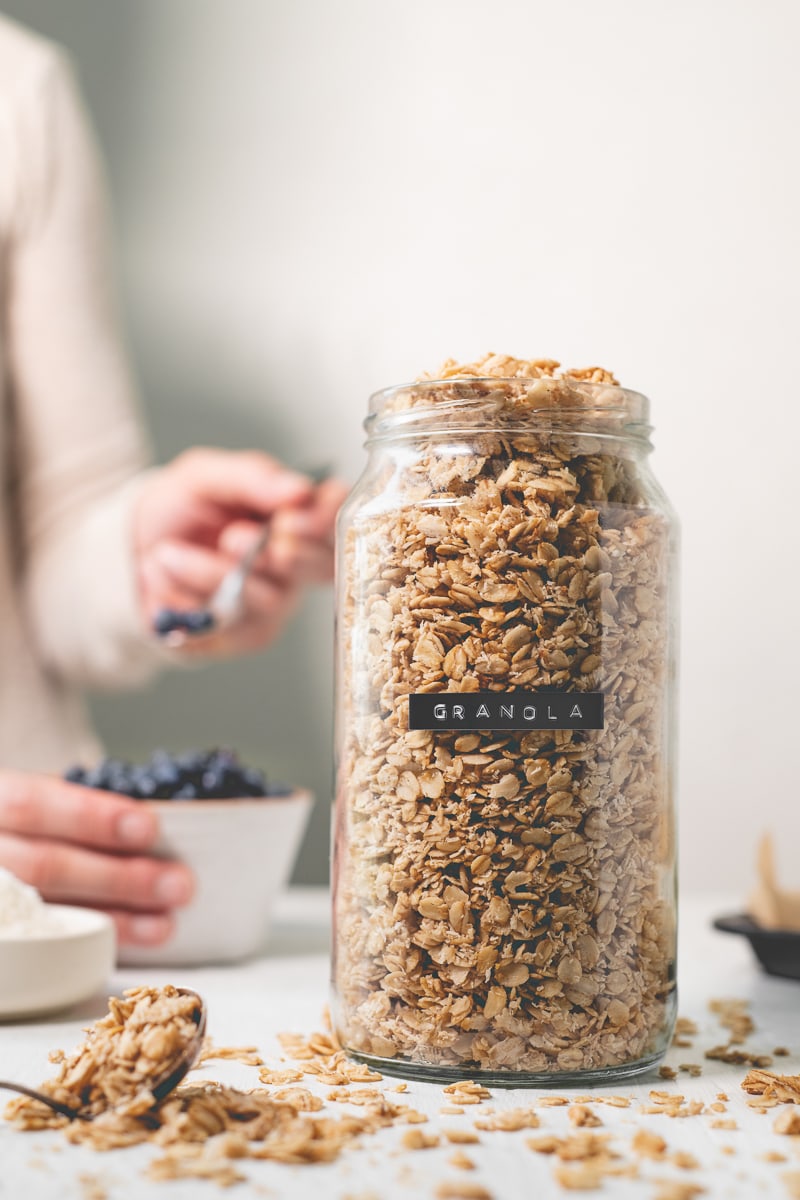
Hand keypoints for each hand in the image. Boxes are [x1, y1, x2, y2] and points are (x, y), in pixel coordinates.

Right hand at [0, 772, 193, 945]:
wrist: (1, 845)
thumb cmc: (32, 821)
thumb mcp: (43, 800)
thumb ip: (79, 808)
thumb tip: (150, 827)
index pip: (33, 806)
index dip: (91, 817)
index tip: (149, 827)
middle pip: (44, 867)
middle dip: (117, 877)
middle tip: (177, 883)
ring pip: (44, 914)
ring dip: (113, 918)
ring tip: (165, 922)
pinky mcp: (2, 936)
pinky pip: (43, 945)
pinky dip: (92, 940)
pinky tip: (132, 938)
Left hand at [134, 449, 347, 656]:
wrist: (132, 551)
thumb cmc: (178, 509)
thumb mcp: (204, 476)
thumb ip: (252, 477)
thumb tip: (300, 490)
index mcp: (297, 512)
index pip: (338, 513)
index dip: (323, 520)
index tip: (288, 519)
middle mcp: (299, 559)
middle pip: (322, 566)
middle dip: (276, 554)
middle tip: (231, 538)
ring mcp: (278, 600)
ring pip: (269, 596)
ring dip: (209, 572)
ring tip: (167, 553)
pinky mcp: (250, 634)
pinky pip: (235, 624)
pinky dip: (190, 597)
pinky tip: (166, 578)